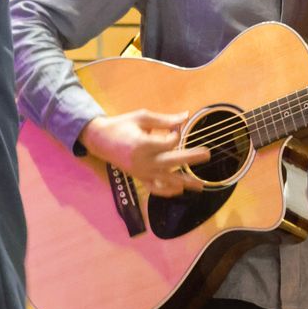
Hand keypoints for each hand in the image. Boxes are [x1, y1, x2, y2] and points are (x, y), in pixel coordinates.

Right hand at [79, 110, 209, 197]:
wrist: (100, 140)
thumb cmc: (122, 125)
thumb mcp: (142, 117)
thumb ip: (164, 120)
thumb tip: (185, 117)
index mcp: (143, 143)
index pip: (169, 142)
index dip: (176, 134)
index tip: (177, 127)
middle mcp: (143, 161)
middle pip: (172, 161)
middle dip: (191, 158)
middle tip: (207, 154)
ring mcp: (141, 172)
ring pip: (167, 179)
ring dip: (185, 182)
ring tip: (200, 185)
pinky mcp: (139, 178)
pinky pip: (155, 188)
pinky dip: (167, 191)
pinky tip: (179, 190)